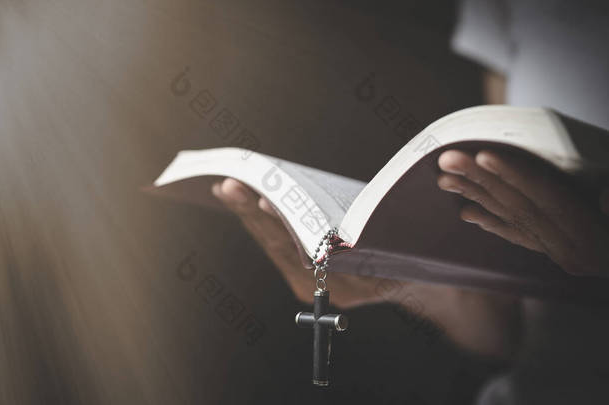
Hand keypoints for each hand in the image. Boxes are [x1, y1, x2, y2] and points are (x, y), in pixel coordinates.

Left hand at [213, 178, 520, 356]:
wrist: (425, 286)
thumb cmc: (420, 261)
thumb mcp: (405, 248)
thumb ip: (375, 240)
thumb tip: (339, 232)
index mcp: (345, 284)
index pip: (306, 249)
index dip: (283, 223)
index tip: (262, 199)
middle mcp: (322, 287)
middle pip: (282, 246)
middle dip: (253, 214)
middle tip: (229, 185)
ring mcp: (312, 283)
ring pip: (276, 246)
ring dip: (250, 216)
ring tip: (227, 189)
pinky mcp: (308, 274)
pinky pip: (279, 247)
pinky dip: (262, 223)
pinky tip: (246, 203)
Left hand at [437, 149, 608, 276]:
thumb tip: (605, 199)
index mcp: (591, 234)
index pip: (546, 198)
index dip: (514, 175)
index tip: (482, 155)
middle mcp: (572, 247)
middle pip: (519, 206)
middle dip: (479, 181)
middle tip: (444, 160)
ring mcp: (564, 254)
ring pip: (514, 220)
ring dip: (476, 197)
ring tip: (444, 179)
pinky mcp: (562, 256)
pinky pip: (521, 238)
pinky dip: (494, 223)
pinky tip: (467, 213)